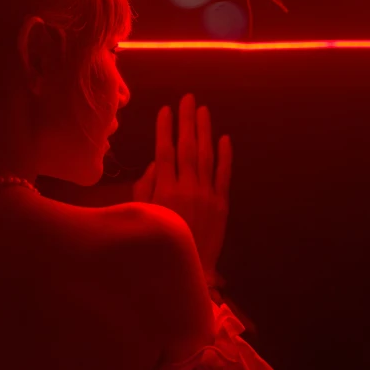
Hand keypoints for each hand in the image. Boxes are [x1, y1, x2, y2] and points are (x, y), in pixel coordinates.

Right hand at [133, 93, 232, 274]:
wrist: (189, 270)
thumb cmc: (161, 243)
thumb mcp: (144, 216)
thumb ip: (145, 188)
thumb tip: (155, 163)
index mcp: (165, 189)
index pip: (165, 150)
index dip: (165, 128)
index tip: (166, 109)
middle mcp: (187, 187)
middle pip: (187, 146)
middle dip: (187, 120)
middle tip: (188, 98)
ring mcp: (207, 194)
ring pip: (207, 155)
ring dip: (205, 130)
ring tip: (203, 110)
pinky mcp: (222, 204)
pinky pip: (224, 174)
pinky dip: (225, 155)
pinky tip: (224, 138)